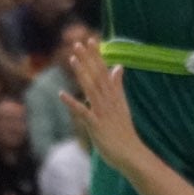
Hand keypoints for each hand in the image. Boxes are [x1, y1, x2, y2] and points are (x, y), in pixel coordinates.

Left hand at [61, 42, 149, 175]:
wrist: (132, 154)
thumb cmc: (124, 132)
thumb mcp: (122, 105)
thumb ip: (118, 85)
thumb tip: (118, 66)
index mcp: (114, 96)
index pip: (105, 71)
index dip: (97, 56)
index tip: (90, 40)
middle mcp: (109, 101)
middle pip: (97, 76)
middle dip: (88, 59)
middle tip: (78, 42)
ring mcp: (102, 112)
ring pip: (91, 88)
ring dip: (82, 73)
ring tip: (72, 58)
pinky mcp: (96, 126)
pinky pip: (83, 112)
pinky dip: (72, 103)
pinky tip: (61, 94)